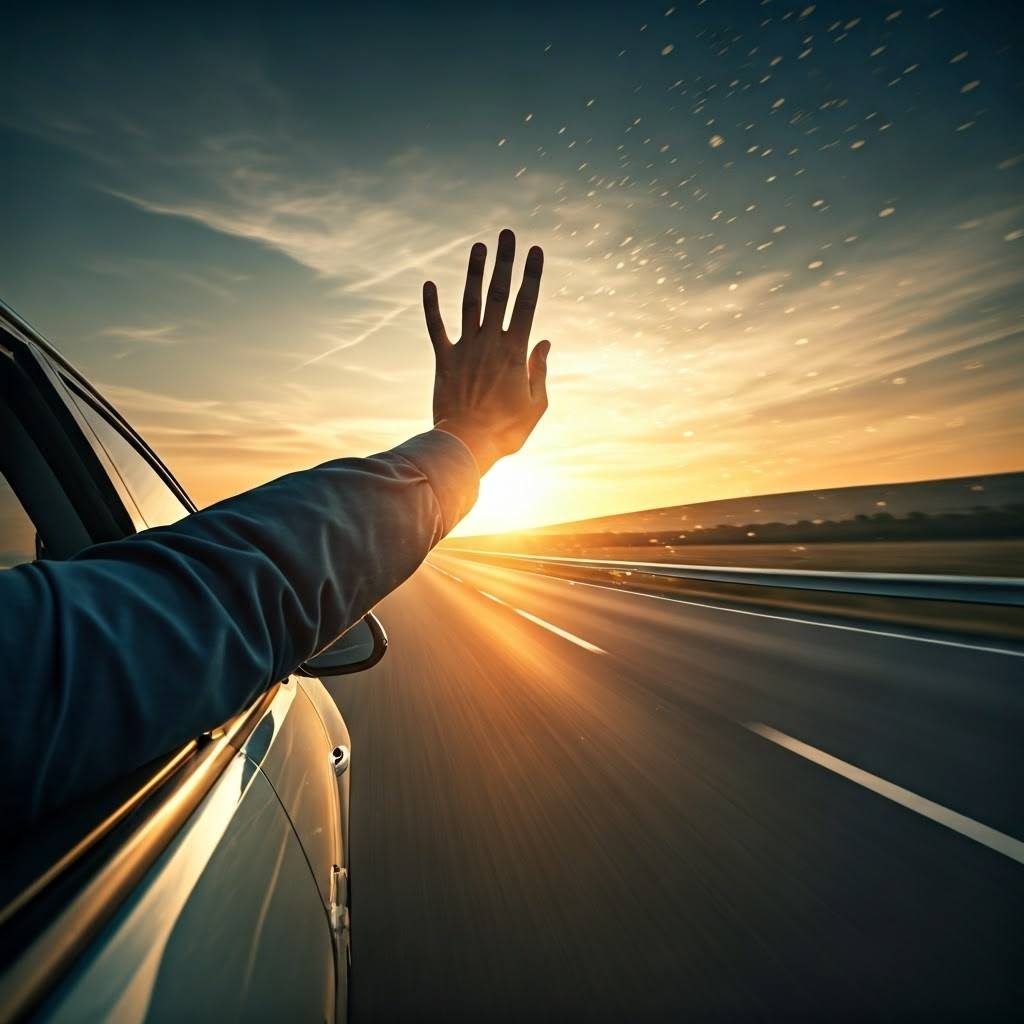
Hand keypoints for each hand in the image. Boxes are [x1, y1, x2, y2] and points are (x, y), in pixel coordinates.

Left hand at [423, 228, 550, 474]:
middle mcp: (488, 343)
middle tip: (508, 233)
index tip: (536, 250)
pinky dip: (432, 306)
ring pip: (470, 303)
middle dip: (505, 261)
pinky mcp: (444, 361)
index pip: (526, 304)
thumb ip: (540, 371)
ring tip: (479, 246)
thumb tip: (544, 342)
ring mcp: (465, 350)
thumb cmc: (506, 431)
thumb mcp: (536, 405)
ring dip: (474, 273)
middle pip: (498, 294)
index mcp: (514, 352)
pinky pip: (436, 328)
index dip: (532, 275)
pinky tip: (429, 284)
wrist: (465, 446)